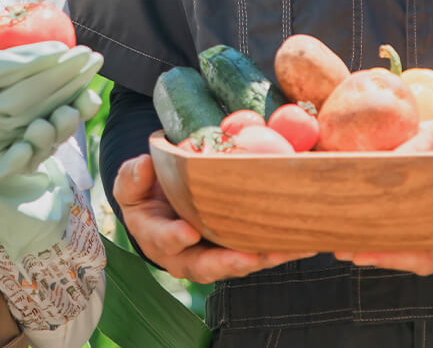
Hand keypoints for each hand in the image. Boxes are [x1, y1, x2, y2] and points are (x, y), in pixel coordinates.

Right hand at [0, 42, 102, 173]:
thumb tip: (27, 12)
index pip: (9, 68)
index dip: (39, 56)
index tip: (65, 44)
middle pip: (31, 93)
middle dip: (65, 73)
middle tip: (91, 55)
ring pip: (38, 113)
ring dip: (70, 92)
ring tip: (90, 70)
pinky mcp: (1, 148)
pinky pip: (35, 133)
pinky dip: (58, 119)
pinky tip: (78, 101)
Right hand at [111, 154, 312, 283]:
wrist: (164, 205)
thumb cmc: (146, 194)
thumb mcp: (131, 184)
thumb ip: (133, 177)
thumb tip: (144, 166)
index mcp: (158, 239)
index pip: (165, 241)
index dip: (176, 238)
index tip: (189, 231)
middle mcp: (186, 257)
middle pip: (207, 266)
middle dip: (229, 262)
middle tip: (249, 257)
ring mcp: (213, 258)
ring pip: (237, 264)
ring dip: (262, 259)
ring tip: (285, 250)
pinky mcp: (236, 252)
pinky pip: (257, 255)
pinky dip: (279, 251)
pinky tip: (302, 244)